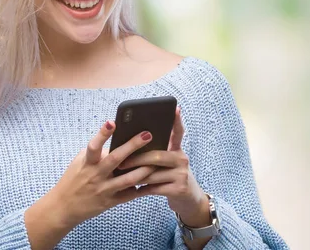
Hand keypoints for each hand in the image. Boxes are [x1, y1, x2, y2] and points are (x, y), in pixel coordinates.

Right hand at [40, 121, 156, 228]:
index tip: (112, 122)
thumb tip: (115, 139)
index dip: (102, 134)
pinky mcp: (110, 202)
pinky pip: (129, 195)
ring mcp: (104, 189)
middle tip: (147, 135)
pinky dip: (141, 188)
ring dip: (143, 170)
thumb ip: (96, 152)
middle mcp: (96, 175)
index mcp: (87, 163)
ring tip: (156, 161)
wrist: (63, 207)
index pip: (94, 146)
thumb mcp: (79, 162)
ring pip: (128, 179)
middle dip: (132, 146)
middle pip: (116, 159)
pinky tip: (152, 181)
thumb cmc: (73, 179)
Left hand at [116, 107, 208, 222]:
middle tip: (120, 163)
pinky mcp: (179, 189)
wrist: (188, 201)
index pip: (178, 132)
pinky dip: (142, 189)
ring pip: (152, 173)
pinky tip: (133, 190)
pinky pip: (154, 188)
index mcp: (177, 150)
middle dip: (136, 159)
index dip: (177, 120)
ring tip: (122, 176)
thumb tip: (132, 144)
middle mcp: (182, 159)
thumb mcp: (168, 164)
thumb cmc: (170, 178)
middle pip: (156, 155)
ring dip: (135, 176)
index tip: (175, 108)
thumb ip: (157, 153)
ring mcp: (182, 174)